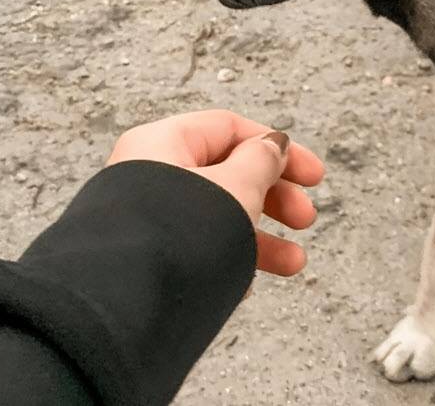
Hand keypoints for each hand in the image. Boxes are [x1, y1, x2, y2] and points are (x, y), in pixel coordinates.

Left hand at [107, 110, 324, 276]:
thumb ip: (261, 161)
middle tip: (304, 218)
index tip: (311, 175)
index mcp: (163, 143)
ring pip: (217, 217)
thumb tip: (273, 144)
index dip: (277, 148)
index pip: (230, 129)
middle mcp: (149, 175)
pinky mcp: (148, 257)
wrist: (124, 306)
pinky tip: (244, 283)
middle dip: (274, 197)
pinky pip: (197, 248)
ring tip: (292, 262)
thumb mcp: (236, 187)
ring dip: (261, 238)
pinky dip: (227, 259)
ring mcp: (147, 218)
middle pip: (228, 173)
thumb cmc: (172, 237)